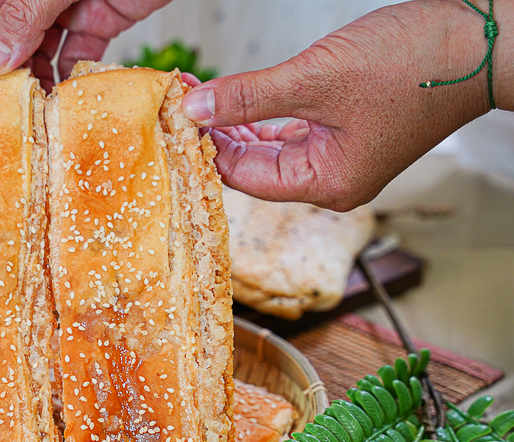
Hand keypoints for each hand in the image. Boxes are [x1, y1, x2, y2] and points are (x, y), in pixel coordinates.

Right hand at [0, 0, 171, 90]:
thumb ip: (25, 15)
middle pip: (15, 36)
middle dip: (14, 69)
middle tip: (16, 105)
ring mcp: (72, 5)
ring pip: (47, 49)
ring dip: (43, 78)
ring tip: (42, 107)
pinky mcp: (103, 19)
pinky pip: (82, 53)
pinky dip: (76, 75)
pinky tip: (71, 96)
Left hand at [182, 0, 511, 210]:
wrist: (479, 41)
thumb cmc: (414, 63)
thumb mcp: (315, 79)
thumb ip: (249, 98)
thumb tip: (197, 110)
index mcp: (328, 184)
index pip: (243, 176)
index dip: (205, 146)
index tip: (177, 115)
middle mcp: (333, 180)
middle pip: (254, 167)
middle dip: (217, 134)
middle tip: (185, 102)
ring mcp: (341, 157)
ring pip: (271, 148)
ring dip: (238, 123)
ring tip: (203, 98)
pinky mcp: (348, 132)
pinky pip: (292, 133)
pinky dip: (264, 117)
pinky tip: (239, 101)